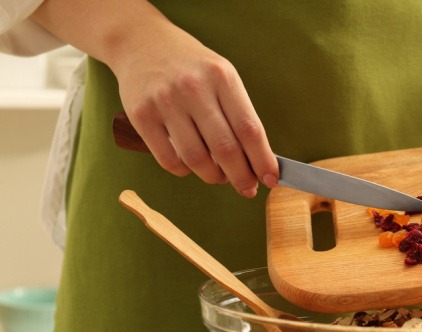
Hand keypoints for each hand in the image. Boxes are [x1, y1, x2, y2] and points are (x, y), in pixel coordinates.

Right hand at [113, 27, 277, 196]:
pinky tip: (191, 165)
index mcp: (222, 78)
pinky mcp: (141, 115)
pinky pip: (168, 159)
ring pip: (196, 158)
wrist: (142, 42)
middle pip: (225, 148)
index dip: (263, 160)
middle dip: (241, 177)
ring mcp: (165, 101)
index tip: (271, 179)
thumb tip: (256, 161)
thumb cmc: (191, 67)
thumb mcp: (222, 77)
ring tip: (219, 176)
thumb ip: (238, 114)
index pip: (249, 129)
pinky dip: (185, 171)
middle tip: (248, 189)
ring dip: (213, 176)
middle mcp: (194, 88)